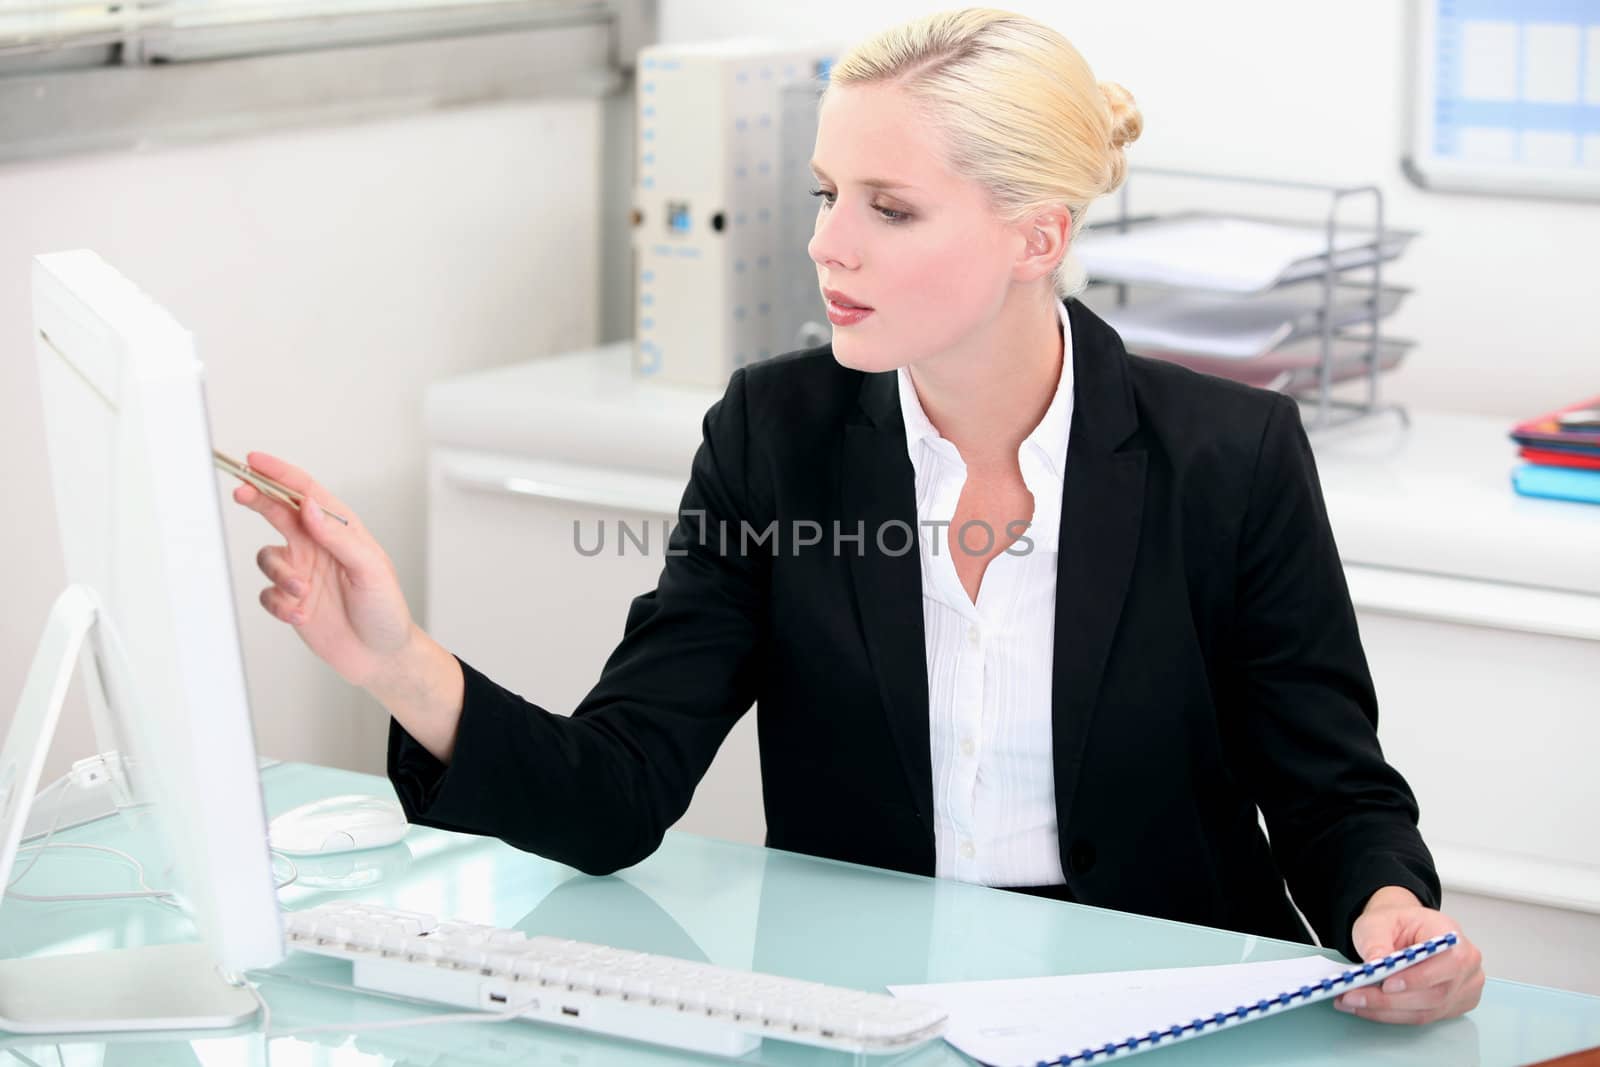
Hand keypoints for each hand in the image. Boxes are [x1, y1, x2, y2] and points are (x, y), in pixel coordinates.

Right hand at [232, 451, 417, 691]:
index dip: (280, 474)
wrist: (381, 656)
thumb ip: (338, 536)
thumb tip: (308, 505)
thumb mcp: (370, 569)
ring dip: (280, 575)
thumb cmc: (385, 609)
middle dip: (258, 499)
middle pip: (278, 512)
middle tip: (242, 491)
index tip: (256, 461)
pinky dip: (279, 604)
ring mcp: (303, 572)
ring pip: (267, 558)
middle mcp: (318, 547)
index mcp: (341, 531)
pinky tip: (302, 615)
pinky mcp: (291, 600)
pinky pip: (267, 594)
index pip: (306, 493)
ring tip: (302, 593)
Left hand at [1336, 886, 1484, 1023]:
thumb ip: (1377, 941)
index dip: (1418, 978)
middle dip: (1391, 1000)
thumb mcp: (1378, 922)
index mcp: (1452, 936)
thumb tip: (1375, 965)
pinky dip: (1392, 1016)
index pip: (1447, 963)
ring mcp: (1463, 989)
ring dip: (1387, 1011)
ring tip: (1353, 1003)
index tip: (1385, 984)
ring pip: (1427, 1011)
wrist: (1403, 931)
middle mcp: (1467, 965)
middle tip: (1354, 997)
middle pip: (1435, 994)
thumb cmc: (1396, 924)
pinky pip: (1423, 1017)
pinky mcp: (1452, 1006)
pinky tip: (1367, 1009)